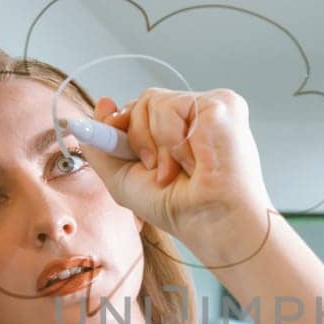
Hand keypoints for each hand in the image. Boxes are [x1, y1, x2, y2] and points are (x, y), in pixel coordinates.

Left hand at [79, 88, 272, 262]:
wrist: (209, 222)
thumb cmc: (180, 209)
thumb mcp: (124, 179)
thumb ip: (102, 145)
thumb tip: (101, 104)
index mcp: (179, 130)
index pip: (141, 108)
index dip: (123, 123)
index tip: (117, 140)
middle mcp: (195, 115)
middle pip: (144, 101)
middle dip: (138, 139)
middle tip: (158, 172)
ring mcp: (209, 107)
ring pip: (153, 101)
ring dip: (157, 145)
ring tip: (178, 170)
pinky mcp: (222, 104)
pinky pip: (172, 106)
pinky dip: (173, 140)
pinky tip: (195, 160)